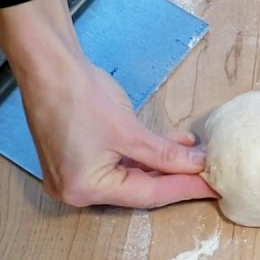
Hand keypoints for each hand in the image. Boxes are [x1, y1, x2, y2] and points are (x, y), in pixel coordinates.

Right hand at [0, 0, 216, 207]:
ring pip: (131, 176)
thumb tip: (197, 165)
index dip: (184, 188)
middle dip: (175, 178)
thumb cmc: (78, 94)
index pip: (147, 195)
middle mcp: (76, 190)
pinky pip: (119, 163)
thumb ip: (165, 154)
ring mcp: (75, 175)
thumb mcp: (129, 130)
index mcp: (84, 189)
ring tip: (194, 156)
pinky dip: (144, 155)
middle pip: (139, 189)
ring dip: (163, 165)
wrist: (47, 65)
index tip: (212, 186)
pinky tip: (172, 145)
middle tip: (208, 175)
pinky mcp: (79, 158)